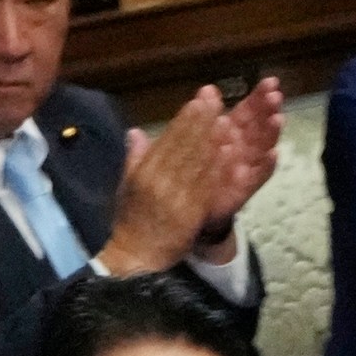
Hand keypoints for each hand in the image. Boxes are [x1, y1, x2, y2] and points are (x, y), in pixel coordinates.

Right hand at [101, 88, 221, 275]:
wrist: (136, 255)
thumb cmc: (131, 221)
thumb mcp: (126, 187)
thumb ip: (134, 158)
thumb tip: (136, 132)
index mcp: (143, 173)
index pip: (166, 140)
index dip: (184, 119)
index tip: (198, 101)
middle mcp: (158, 180)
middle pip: (183, 146)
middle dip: (200, 121)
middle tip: (216, 99)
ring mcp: (175, 195)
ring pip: (196, 161)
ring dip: (212, 139)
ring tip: (226, 117)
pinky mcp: (190, 211)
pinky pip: (206, 184)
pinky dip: (217, 166)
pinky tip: (229, 150)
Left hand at [195, 77, 281, 256]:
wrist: (183, 212)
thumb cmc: (188, 173)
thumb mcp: (187, 144)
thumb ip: (196, 119)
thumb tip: (205, 90)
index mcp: (227, 134)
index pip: (246, 111)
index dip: (258, 97)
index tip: (269, 81)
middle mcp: (240, 149)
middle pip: (258, 125)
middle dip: (268, 109)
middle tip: (275, 94)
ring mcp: (244, 168)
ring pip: (262, 147)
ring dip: (271, 132)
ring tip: (278, 117)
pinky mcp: (243, 188)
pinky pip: (257, 177)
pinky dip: (266, 165)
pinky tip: (273, 154)